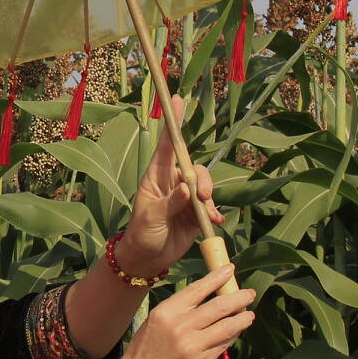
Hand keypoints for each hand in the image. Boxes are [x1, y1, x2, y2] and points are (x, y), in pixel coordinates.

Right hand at [117, 266, 254, 358]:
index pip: (199, 288)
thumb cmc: (144, 350)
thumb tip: (208, 298)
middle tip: (250, 293)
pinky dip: (232, 336)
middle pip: (219, 306)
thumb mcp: (156, 321)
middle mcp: (181, 326)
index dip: (217, 277)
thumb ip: (180, 310)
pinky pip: (222, 345)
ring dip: (242, 318)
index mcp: (167, 311)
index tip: (230, 269)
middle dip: (239, 297)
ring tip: (249, 314)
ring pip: (227, 326)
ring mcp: (193, 345)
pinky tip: (236, 332)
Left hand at [119, 95, 222, 275]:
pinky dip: (215, 212)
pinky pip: (212, 206)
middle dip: (203, 180)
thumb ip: (170, 202)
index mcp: (156, 176)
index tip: (176, 98)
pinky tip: (215, 221)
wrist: (148, 259)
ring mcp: (186, 197)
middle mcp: (173, 182)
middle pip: (194, 168)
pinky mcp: (196, 213)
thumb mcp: (151, 217)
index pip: (167, 145)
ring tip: (208, 214)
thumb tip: (188, 189)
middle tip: (202, 197)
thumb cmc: (141, 233)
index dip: (173, 122)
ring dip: (210, 198)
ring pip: (206, 186)